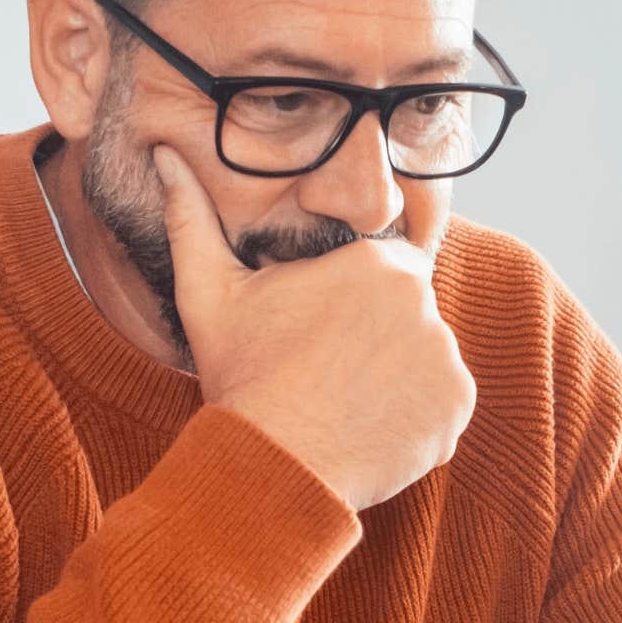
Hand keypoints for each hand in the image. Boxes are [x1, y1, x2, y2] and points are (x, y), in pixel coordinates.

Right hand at [152, 144, 475, 510]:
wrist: (272, 465)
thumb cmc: (241, 375)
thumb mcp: (209, 292)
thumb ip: (192, 219)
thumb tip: (165, 157)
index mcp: (378, 262)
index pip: (382, 269)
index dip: (350, 299)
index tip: (321, 330)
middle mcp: (425, 302)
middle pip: (407, 312)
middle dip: (376, 335)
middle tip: (329, 370)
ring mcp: (447, 358)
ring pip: (425, 358)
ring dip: (396, 376)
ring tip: (345, 402)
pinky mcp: (457, 409)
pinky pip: (441, 406)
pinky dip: (414, 418)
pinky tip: (367, 428)